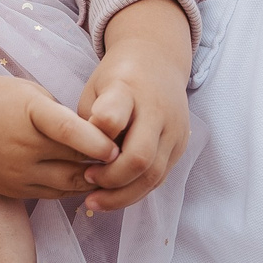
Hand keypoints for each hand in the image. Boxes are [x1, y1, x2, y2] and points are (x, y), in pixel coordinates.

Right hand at [0, 69, 116, 200]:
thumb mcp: (29, 93)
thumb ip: (61, 116)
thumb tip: (97, 138)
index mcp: (29, 113)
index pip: (68, 130)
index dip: (98, 142)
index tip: (117, 147)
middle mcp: (22, 146)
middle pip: (75, 161)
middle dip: (104, 162)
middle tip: (126, 158)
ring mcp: (16, 172)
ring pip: (69, 183)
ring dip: (92, 178)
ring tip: (108, 171)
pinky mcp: (13, 190)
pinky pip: (53, 194)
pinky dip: (72, 187)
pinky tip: (83, 178)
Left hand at [75, 0, 192, 211]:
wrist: (158, 61)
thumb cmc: (116, 78)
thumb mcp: (95, 88)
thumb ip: (89, 121)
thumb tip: (84, 161)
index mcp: (127, 88)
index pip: (114, 115)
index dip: (97, 137)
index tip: (81, 148)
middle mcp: (158, 109)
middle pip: (139, 157)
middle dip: (110, 179)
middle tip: (86, 181)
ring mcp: (174, 129)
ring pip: (153, 175)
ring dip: (122, 195)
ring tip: (95, 201)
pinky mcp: (181, 145)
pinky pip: (160, 178)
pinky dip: (136, 191)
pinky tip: (114, 195)